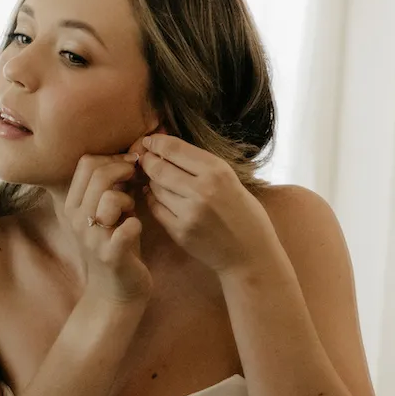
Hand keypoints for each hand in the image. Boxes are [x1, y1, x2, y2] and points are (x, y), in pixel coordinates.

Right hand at [64, 154, 151, 307]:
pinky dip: (136, 224)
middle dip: (124, 170)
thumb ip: (109, 186)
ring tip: (130, 211)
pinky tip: (135, 230)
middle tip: (136, 181)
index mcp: (71, 205)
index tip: (130, 165)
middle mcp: (75, 220)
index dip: (113, 157)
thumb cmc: (115, 245)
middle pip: (98, 174)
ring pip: (111, 197)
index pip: (86, 163)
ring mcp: (91, 238)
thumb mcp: (105, 211)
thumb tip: (129, 155)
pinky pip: (127, 228)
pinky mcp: (110, 256)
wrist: (115, 291)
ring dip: (128, 198)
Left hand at [134, 134, 276, 275]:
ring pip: (155, 188)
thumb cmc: (244, 214)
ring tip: (156, 179)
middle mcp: (202, 190)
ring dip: (152, 181)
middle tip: (144, 158)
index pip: (174, 148)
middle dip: (147, 160)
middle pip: (159, 167)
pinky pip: (156, 209)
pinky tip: (159, 197)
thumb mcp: (231, 180)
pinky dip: (154, 200)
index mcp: (217, 171)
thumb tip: (168, 148)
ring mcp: (188, 212)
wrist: (250, 254)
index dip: (156, 142)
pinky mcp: (180, 232)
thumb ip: (202, 165)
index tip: (150, 141)